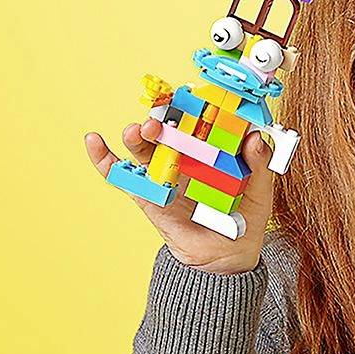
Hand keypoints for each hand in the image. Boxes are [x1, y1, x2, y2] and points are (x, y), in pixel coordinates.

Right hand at [84, 118, 272, 274]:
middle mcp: (184, 157)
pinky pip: (120, 174)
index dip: (196, 106)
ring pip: (145, 147)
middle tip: (167, 113)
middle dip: (164, 117)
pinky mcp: (147, 194)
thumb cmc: (244, 222)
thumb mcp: (259, 193)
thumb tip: (256, 137)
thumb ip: (259, 165)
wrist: (226, 259)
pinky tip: (95, 141)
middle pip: (168, 129)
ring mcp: (163, 174)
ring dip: (139, 134)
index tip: (196, 95)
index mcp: (212, 151)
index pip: (200, 121)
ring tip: (142, 130)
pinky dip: (104, 158)